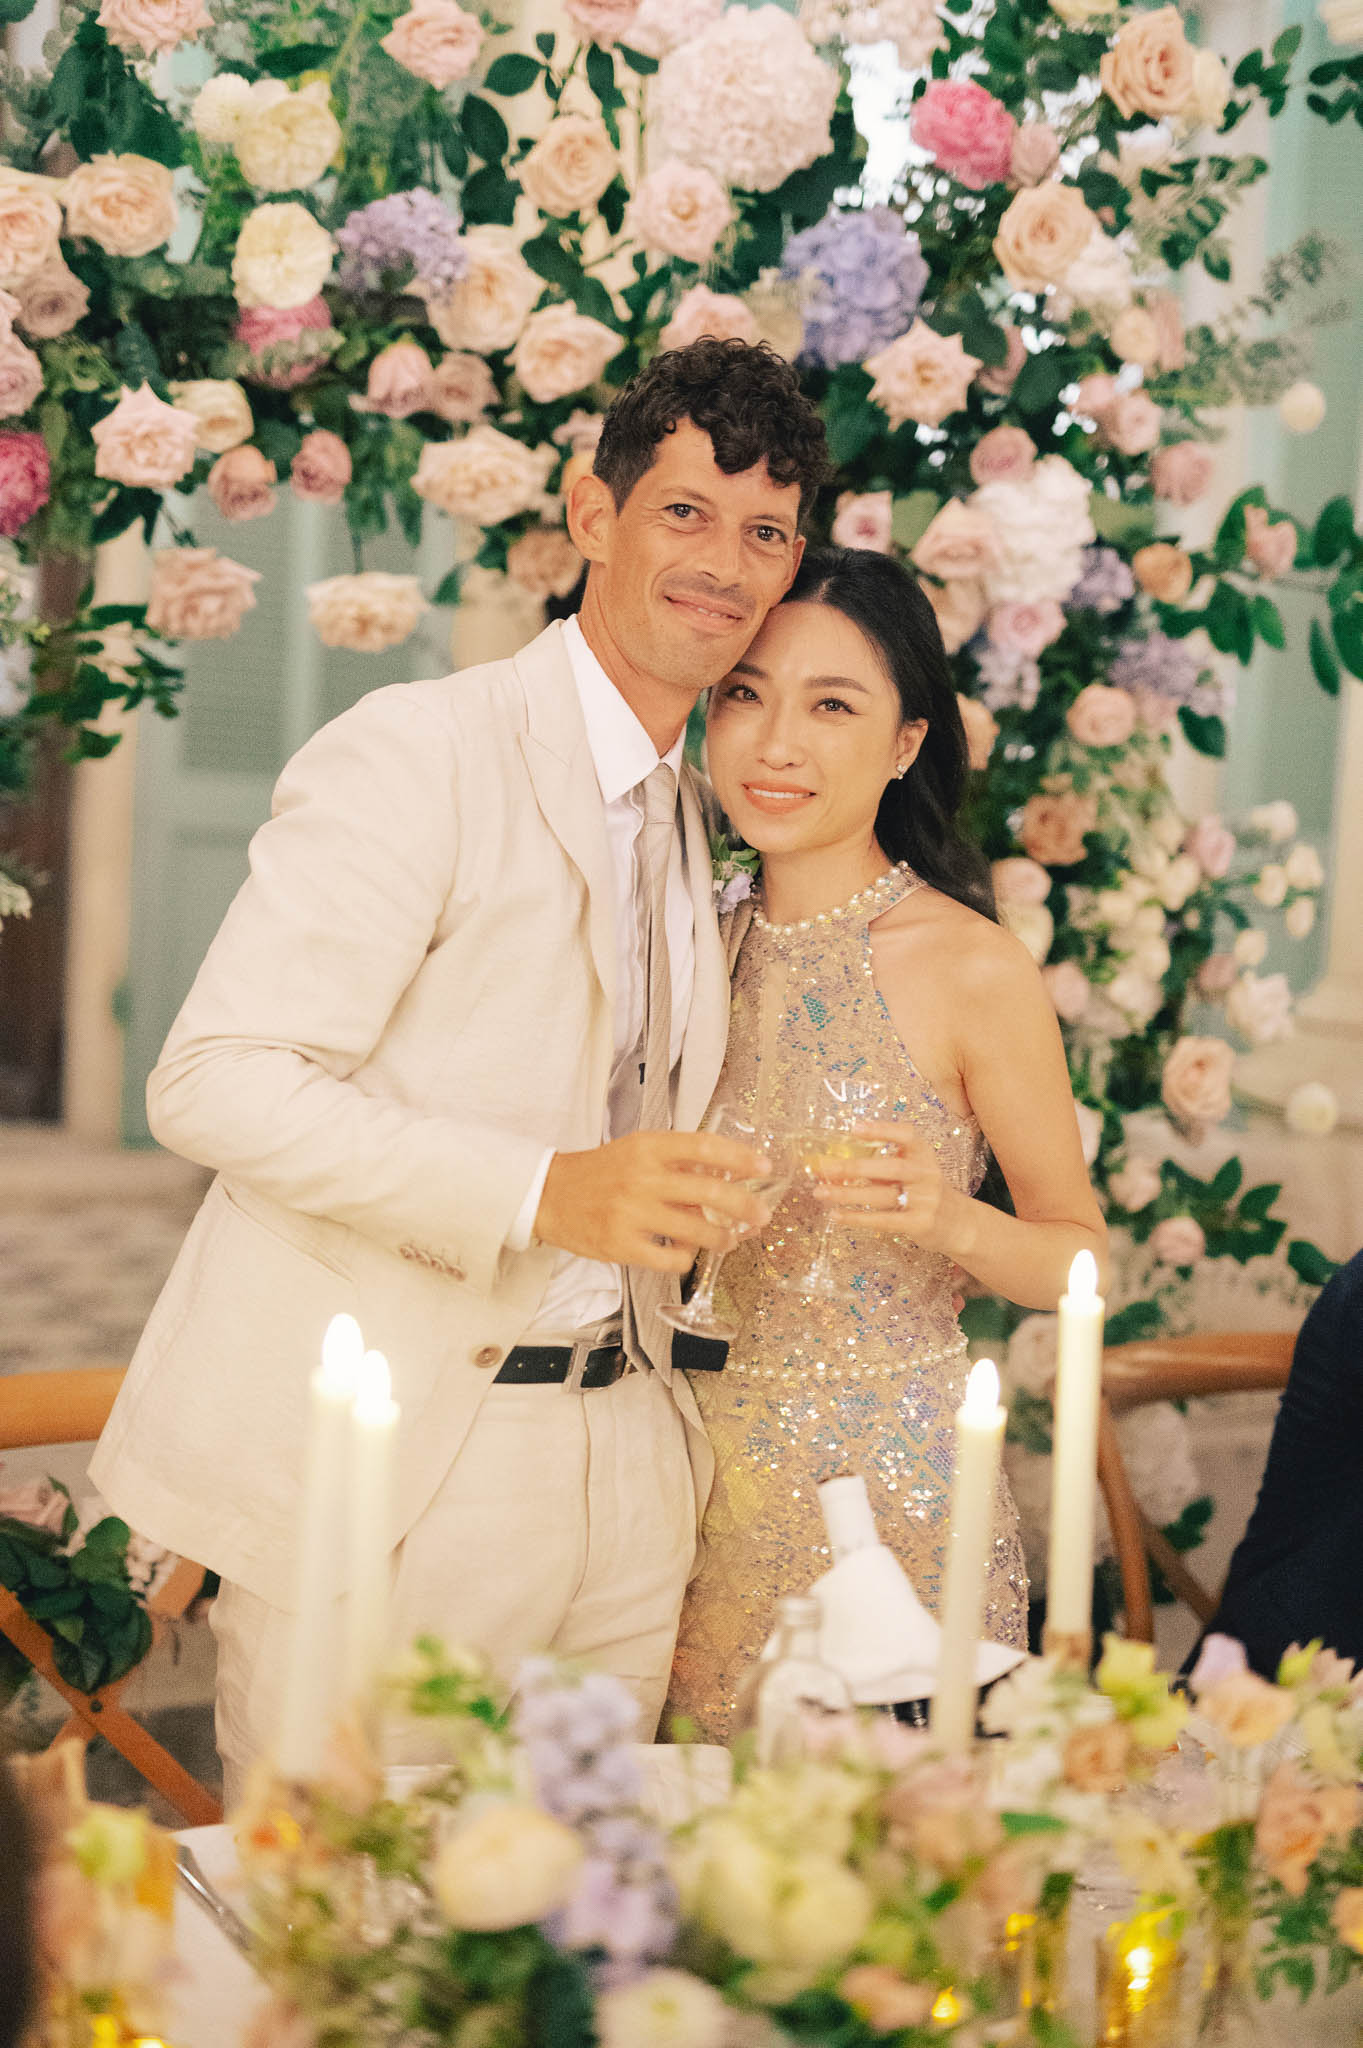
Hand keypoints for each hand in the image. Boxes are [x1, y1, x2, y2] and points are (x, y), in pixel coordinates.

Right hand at [535, 1129, 774, 1273]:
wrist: (549, 1195)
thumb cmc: (600, 1172)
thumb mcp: (637, 1150)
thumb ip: (677, 1161)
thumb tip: (726, 1176)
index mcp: (648, 1147)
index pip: (704, 1147)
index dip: (740, 1157)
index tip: (763, 1167)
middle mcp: (641, 1177)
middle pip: (710, 1192)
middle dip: (746, 1206)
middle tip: (762, 1214)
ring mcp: (631, 1213)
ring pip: (697, 1231)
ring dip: (724, 1238)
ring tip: (731, 1239)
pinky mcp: (621, 1245)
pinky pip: (671, 1258)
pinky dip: (687, 1258)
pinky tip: (688, 1253)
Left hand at [811, 1118, 955, 1250]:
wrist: (958, 1224)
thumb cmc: (924, 1192)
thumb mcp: (913, 1170)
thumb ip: (885, 1164)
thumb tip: (837, 1164)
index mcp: (924, 1154)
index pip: (907, 1135)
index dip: (882, 1129)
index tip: (854, 1128)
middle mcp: (928, 1174)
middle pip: (891, 1167)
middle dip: (854, 1167)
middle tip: (824, 1168)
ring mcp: (927, 1200)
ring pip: (882, 1195)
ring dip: (848, 1194)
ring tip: (820, 1192)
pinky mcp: (920, 1224)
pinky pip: (884, 1220)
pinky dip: (858, 1218)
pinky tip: (836, 1216)